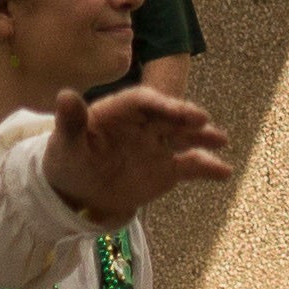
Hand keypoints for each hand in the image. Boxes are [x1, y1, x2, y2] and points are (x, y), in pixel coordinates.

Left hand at [45, 83, 230, 225]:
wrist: (80, 193)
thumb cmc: (69, 161)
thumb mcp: (64, 143)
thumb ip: (70, 122)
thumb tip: (64, 95)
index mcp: (119, 111)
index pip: (142, 101)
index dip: (159, 103)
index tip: (174, 110)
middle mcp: (143, 124)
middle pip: (168, 115)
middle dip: (184, 116)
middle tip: (202, 120)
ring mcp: (158, 145)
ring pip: (184, 136)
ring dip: (202, 136)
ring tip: (220, 140)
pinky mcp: (168, 168)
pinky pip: (190, 165)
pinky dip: (207, 167)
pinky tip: (224, 172)